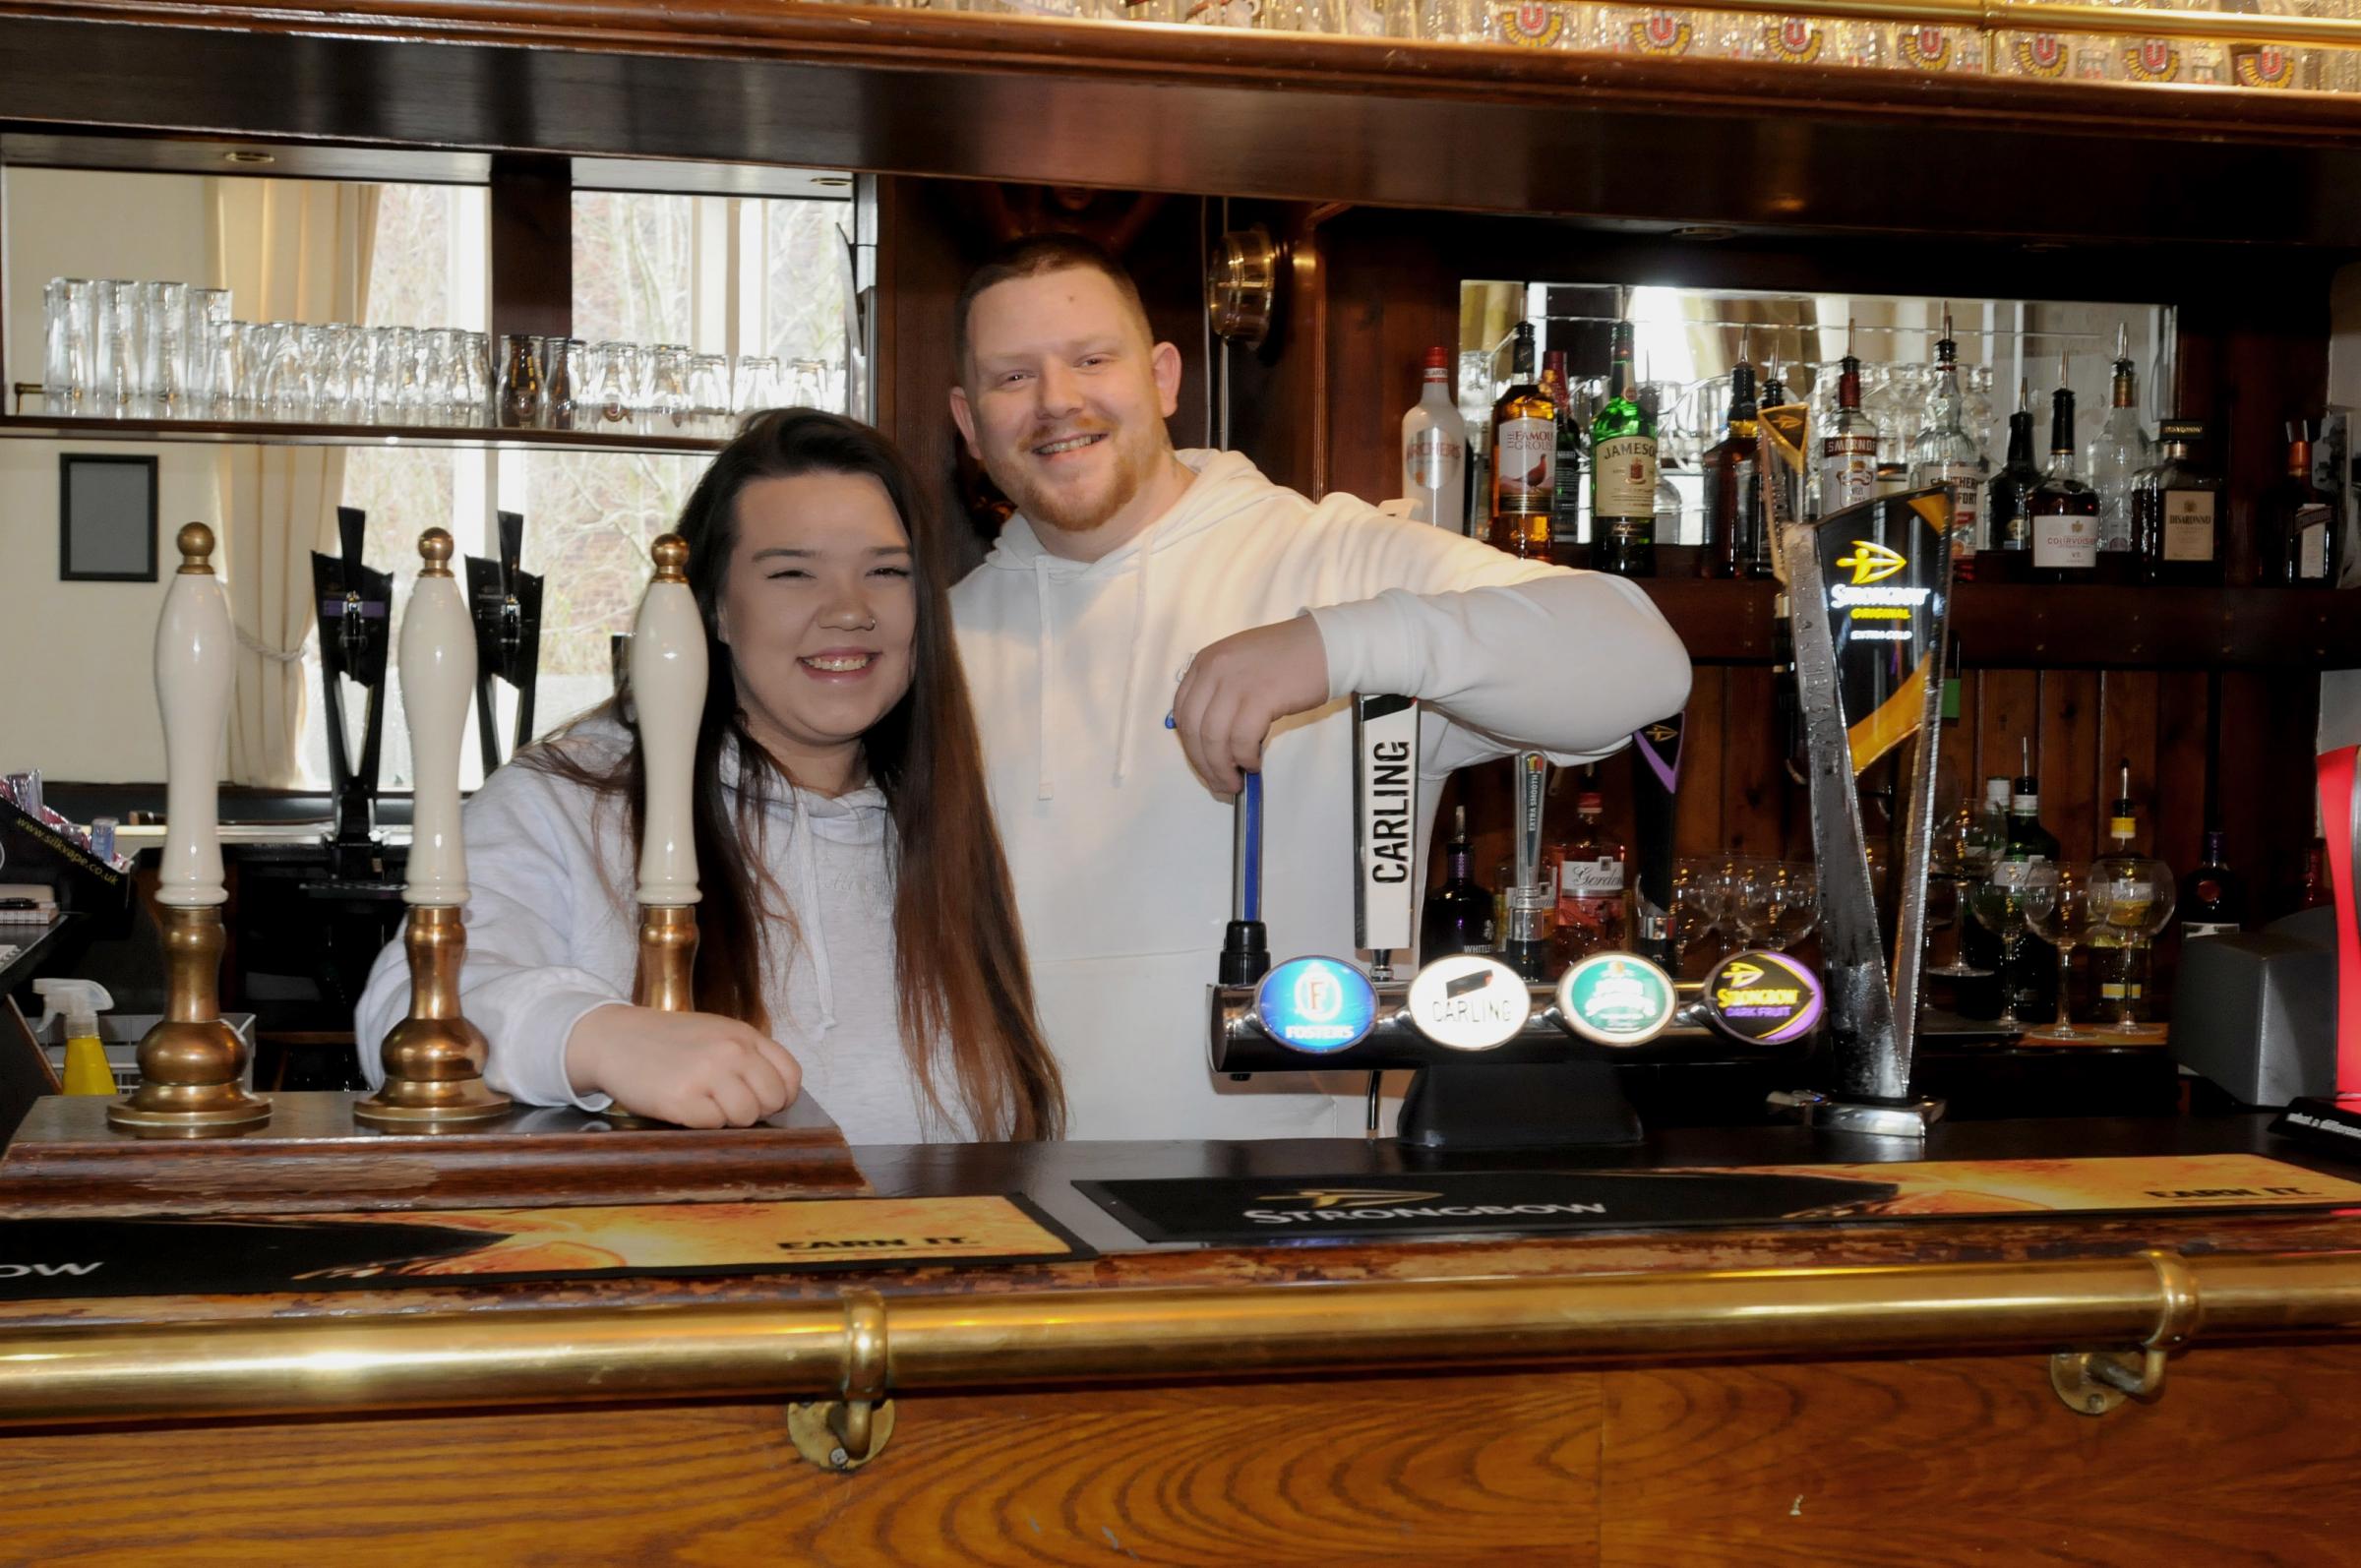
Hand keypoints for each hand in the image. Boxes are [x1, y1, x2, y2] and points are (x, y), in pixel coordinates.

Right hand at [564, 1005, 803, 1127]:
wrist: (615, 1039)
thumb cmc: (668, 1041)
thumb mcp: (716, 1033)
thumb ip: (749, 1056)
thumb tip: (778, 1095)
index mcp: (744, 1035)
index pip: (791, 1075)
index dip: (782, 1096)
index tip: (762, 1101)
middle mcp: (731, 1051)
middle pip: (773, 1100)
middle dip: (755, 1110)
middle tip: (727, 1104)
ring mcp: (707, 1074)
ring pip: (746, 1116)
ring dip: (728, 1119)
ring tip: (704, 1104)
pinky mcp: (682, 1099)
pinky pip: (713, 1125)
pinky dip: (701, 1123)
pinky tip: (684, 1106)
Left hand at [1171, 614, 1330, 794]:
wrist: (1325, 646)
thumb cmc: (1288, 658)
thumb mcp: (1239, 666)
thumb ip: (1219, 694)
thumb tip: (1212, 743)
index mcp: (1205, 662)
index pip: (1182, 712)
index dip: (1190, 746)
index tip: (1203, 764)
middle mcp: (1214, 669)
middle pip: (1194, 729)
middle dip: (1203, 764)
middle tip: (1218, 784)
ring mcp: (1236, 682)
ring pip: (1214, 738)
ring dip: (1222, 768)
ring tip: (1235, 782)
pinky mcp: (1261, 696)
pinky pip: (1242, 739)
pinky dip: (1245, 758)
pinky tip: (1253, 763)